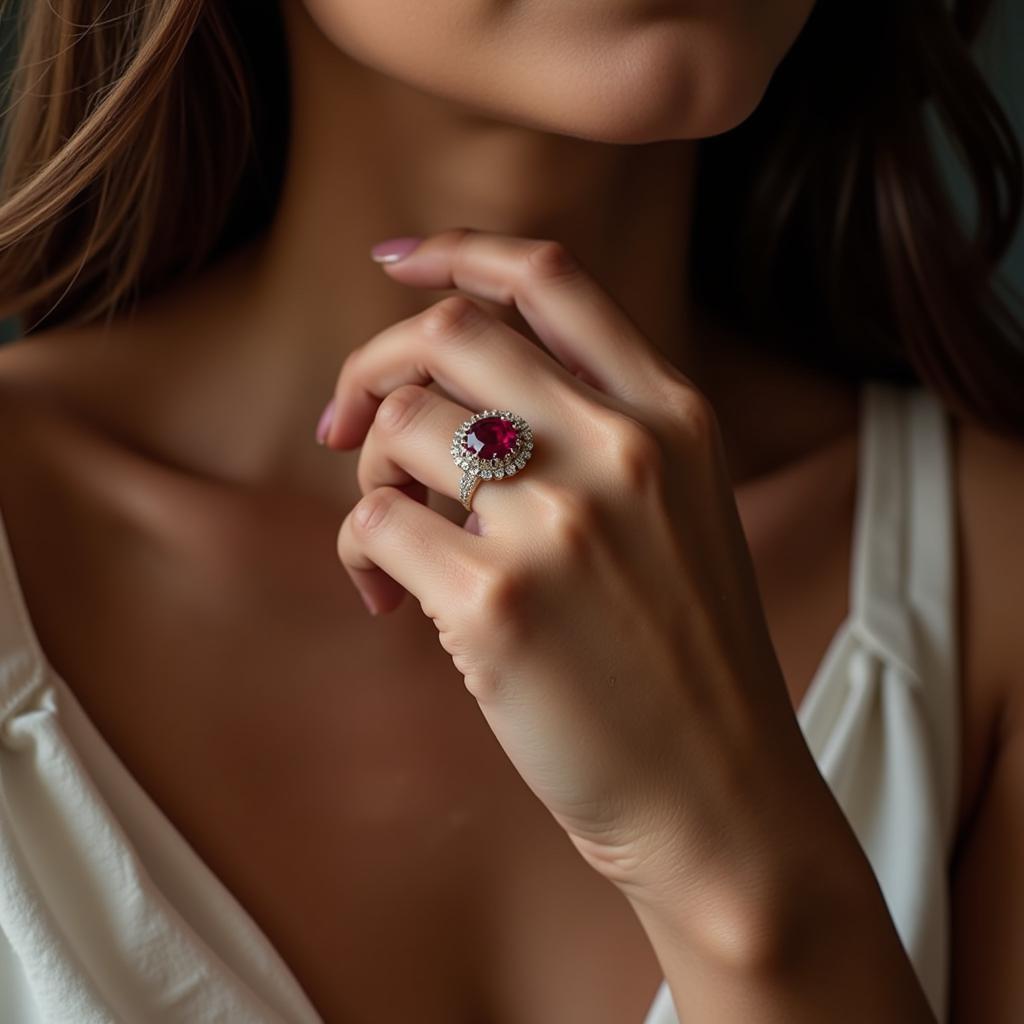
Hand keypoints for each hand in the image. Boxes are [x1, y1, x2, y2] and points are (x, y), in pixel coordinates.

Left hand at [327, 228, 842, 944]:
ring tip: (393, 543)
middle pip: (453, 333)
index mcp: (672, 415)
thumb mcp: (680, 510)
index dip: (459, 252)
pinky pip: (375, 524)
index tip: (398, 263)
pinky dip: (359, 553)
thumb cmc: (682, 654)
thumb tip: (449, 393)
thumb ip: (596, 431)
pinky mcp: (500, 603)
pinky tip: (387, 604)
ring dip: (368, 472)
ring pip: (400, 425)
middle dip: (373, 362)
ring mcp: (564, 523)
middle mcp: (624, 448)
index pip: (551, 278)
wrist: (716, 792)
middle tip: (342, 422)